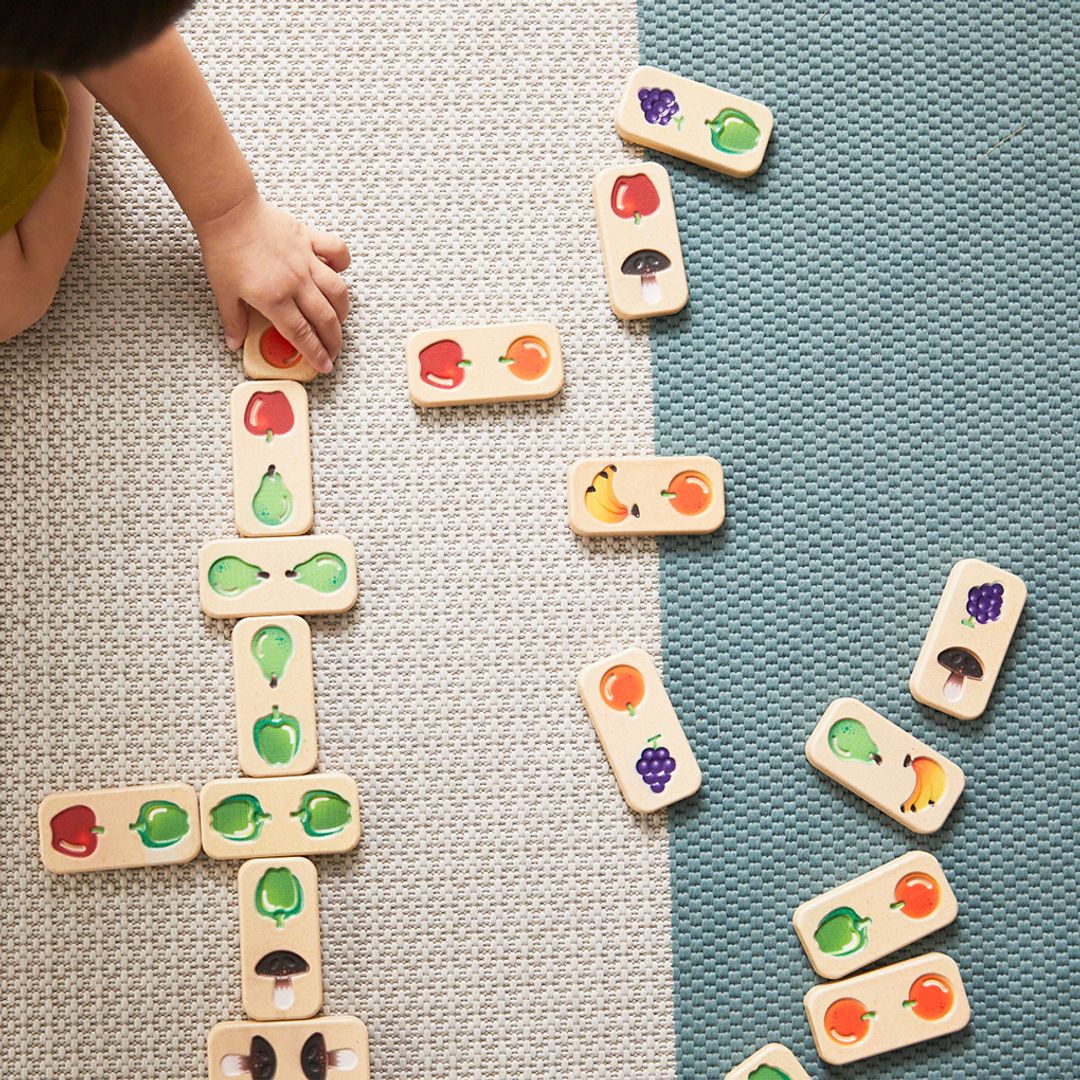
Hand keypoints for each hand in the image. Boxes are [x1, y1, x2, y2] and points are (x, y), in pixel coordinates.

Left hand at [196, 192, 349, 371]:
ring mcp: (306, 260)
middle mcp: (296, 282)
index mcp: (274, 298)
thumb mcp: (223, 291)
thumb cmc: (224, 247)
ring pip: (337, 291)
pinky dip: (343, 263)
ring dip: (342, 310)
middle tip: (334, 351)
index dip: (316, 354)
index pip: (302, 334)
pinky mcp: (310, 239)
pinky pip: (336, 251)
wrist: (228, 210)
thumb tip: (233, 343)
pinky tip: (338, 272)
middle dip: (333, 341)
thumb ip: (233, 320)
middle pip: (324, 319)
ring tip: (339, 321)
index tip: (324, 365)